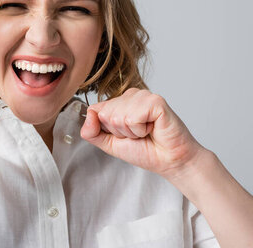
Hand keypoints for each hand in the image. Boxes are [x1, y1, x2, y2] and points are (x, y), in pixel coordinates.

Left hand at [80, 88, 205, 177]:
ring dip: (131, 132)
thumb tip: (88, 114)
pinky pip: (132, 117)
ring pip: (117, 116)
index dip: (106, 129)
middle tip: (138, 135)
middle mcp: (129, 95)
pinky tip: (153, 128)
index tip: (123, 135)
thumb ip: (91, 132)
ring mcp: (142, 96)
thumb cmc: (145, 150)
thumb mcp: (109, 144)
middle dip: (119, 132)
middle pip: (104, 114)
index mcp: (118, 102)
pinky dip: (140, 129)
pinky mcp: (154, 100)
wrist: (170, 161)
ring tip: (146, 132)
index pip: (94, 111)